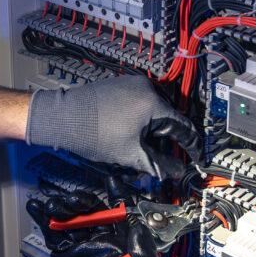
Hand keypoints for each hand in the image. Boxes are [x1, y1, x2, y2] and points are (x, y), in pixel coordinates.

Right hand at [19, 192, 159, 256]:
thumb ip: (143, 252)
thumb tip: (139, 225)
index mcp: (123, 248)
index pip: (124, 215)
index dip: (120, 196)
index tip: (113, 181)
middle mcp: (103, 243)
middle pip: (95, 212)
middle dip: (85, 201)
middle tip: (75, 200)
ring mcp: (82, 246)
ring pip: (74, 217)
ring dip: (63, 207)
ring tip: (54, 207)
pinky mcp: (63, 252)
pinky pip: (53, 230)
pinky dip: (43, 217)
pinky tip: (35, 207)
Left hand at [25, 75, 200, 178]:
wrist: (62, 117)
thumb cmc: (93, 133)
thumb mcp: (131, 155)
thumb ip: (159, 165)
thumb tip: (176, 171)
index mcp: (154, 103)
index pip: (183, 127)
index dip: (190, 147)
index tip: (193, 158)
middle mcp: (147, 89)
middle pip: (168, 119)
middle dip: (165, 142)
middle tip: (160, 160)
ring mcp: (132, 85)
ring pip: (153, 113)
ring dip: (152, 132)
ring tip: (139, 149)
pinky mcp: (120, 86)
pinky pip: (140, 105)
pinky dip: (140, 121)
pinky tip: (128, 135)